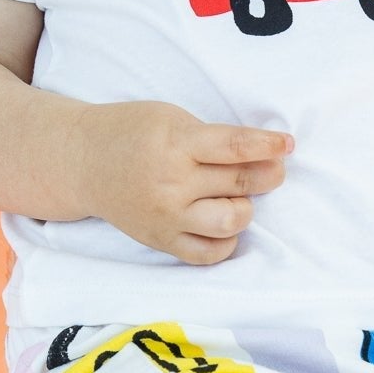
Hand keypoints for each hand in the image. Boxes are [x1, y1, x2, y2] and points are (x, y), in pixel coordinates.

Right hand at [76, 99, 292, 265]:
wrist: (84, 162)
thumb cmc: (132, 133)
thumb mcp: (172, 118)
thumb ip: (212, 137)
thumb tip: (263, 154)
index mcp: (175, 144)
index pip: (235, 147)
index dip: (269, 146)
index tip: (288, 144)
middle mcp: (172, 183)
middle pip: (239, 183)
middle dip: (267, 174)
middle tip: (273, 168)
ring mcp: (167, 216)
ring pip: (231, 221)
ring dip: (245, 208)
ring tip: (237, 197)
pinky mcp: (161, 240)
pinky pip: (208, 253)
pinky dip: (226, 241)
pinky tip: (223, 224)